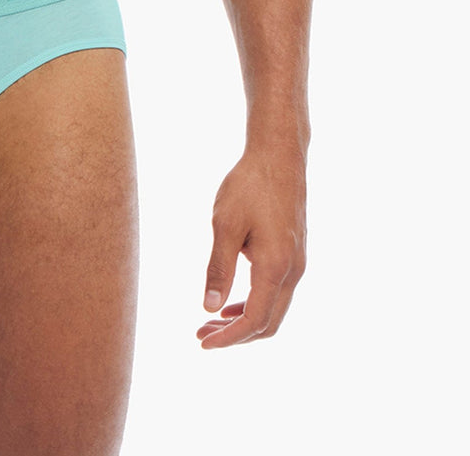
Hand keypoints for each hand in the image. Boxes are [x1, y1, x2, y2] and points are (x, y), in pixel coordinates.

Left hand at [196, 146, 305, 347]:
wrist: (279, 157)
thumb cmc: (249, 186)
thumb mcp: (225, 224)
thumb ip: (219, 268)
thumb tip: (209, 307)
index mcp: (275, 267)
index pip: (254, 320)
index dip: (229, 338)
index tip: (202, 342)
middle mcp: (293, 272)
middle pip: (267, 323)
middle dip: (235, 335)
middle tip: (201, 334)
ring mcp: (297, 264)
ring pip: (274, 309)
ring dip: (244, 321)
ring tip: (211, 321)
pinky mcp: (295, 254)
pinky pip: (277, 293)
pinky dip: (254, 304)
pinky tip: (231, 301)